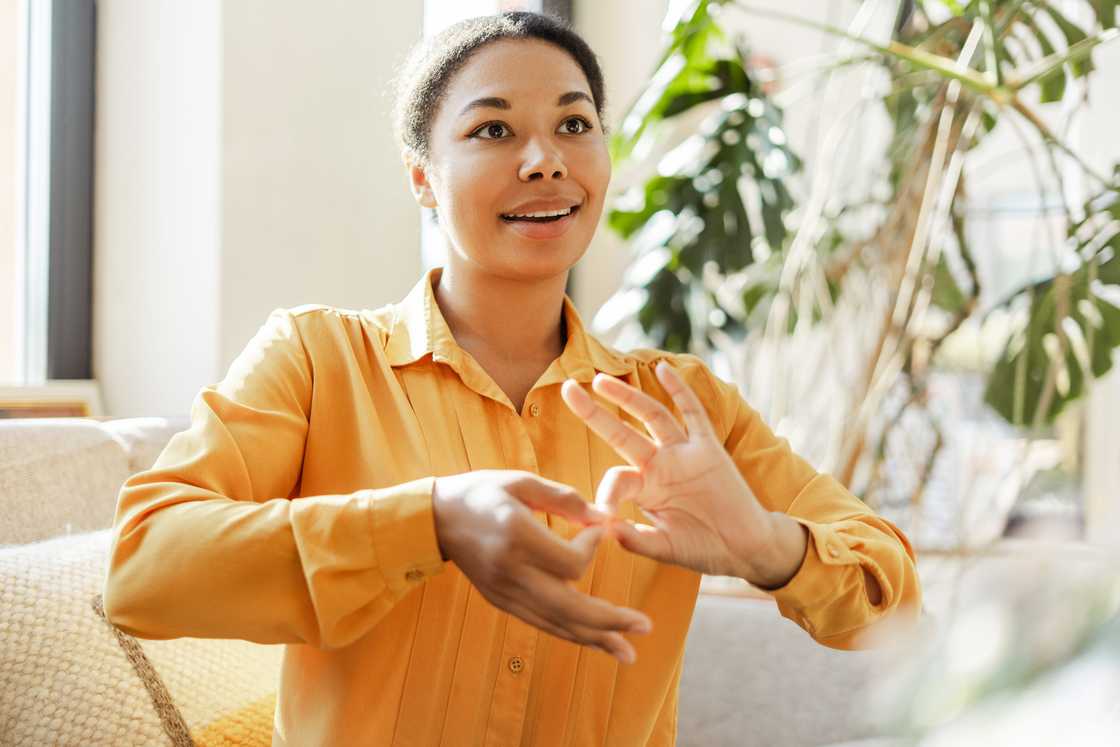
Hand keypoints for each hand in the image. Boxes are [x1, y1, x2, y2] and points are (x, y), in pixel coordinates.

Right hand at [431, 469, 652, 663]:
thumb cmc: (480, 493)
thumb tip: (602, 516)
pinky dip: (571, 633)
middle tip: (646, 626)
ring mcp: (504, 592)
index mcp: (516, 537)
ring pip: (557, 624)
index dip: (594, 548)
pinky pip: (542, 623)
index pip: (570, 563)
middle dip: (610, 621)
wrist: (435, 519)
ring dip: (595, 639)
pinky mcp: (501, 602)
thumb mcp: (521, 482)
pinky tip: (595, 641)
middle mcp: (511, 572)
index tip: (601, 528)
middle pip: (569, 608)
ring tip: (628, 652)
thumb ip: (563, 498)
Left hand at [560, 361, 786, 582]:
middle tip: (567, 389)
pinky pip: (693, 414)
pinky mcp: (709, 449)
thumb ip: (637, 541)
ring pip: (652, 416)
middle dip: (594, 413)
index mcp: (645, 490)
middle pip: (621, 432)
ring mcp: (684, 454)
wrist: (746, 548)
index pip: (617, 478)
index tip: (602, 516)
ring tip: (600, 380)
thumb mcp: (666, 549)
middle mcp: (660, 466)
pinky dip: (680, 391)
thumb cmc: (704, 549)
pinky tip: (664, 368)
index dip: (606, 493)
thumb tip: (605, 530)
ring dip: (628, 397)